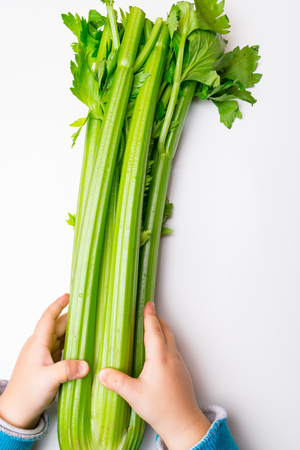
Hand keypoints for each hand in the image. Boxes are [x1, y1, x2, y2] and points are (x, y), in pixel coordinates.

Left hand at [0, 294, 88, 429]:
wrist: (17, 411)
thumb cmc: (27, 394)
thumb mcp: (49, 380)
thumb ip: (68, 370)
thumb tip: (86, 364)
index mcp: (37, 344)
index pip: (48, 318)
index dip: (57, 305)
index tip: (68, 296)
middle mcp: (40, 346)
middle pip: (57, 326)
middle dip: (72, 317)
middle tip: (88, 310)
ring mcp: (44, 355)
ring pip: (60, 337)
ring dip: (73, 331)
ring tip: (89, 325)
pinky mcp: (48, 364)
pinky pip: (62, 348)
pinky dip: (72, 344)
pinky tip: (82, 346)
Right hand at [98, 302, 210, 449]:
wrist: (183, 423)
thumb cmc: (161, 409)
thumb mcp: (134, 395)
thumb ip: (117, 382)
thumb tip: (101, 373)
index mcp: (159, 358)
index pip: (154, 330)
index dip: (150, 316)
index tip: (148, 304)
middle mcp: (171, 357)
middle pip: (166, 331)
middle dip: (157, 318)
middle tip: (149, 311)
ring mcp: (179, 364)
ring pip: (172, 340)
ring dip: (163, 329)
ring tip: (154, 327)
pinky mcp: (182, 371)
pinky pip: (174, 349)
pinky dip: (166, 342)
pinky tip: (159, 351)